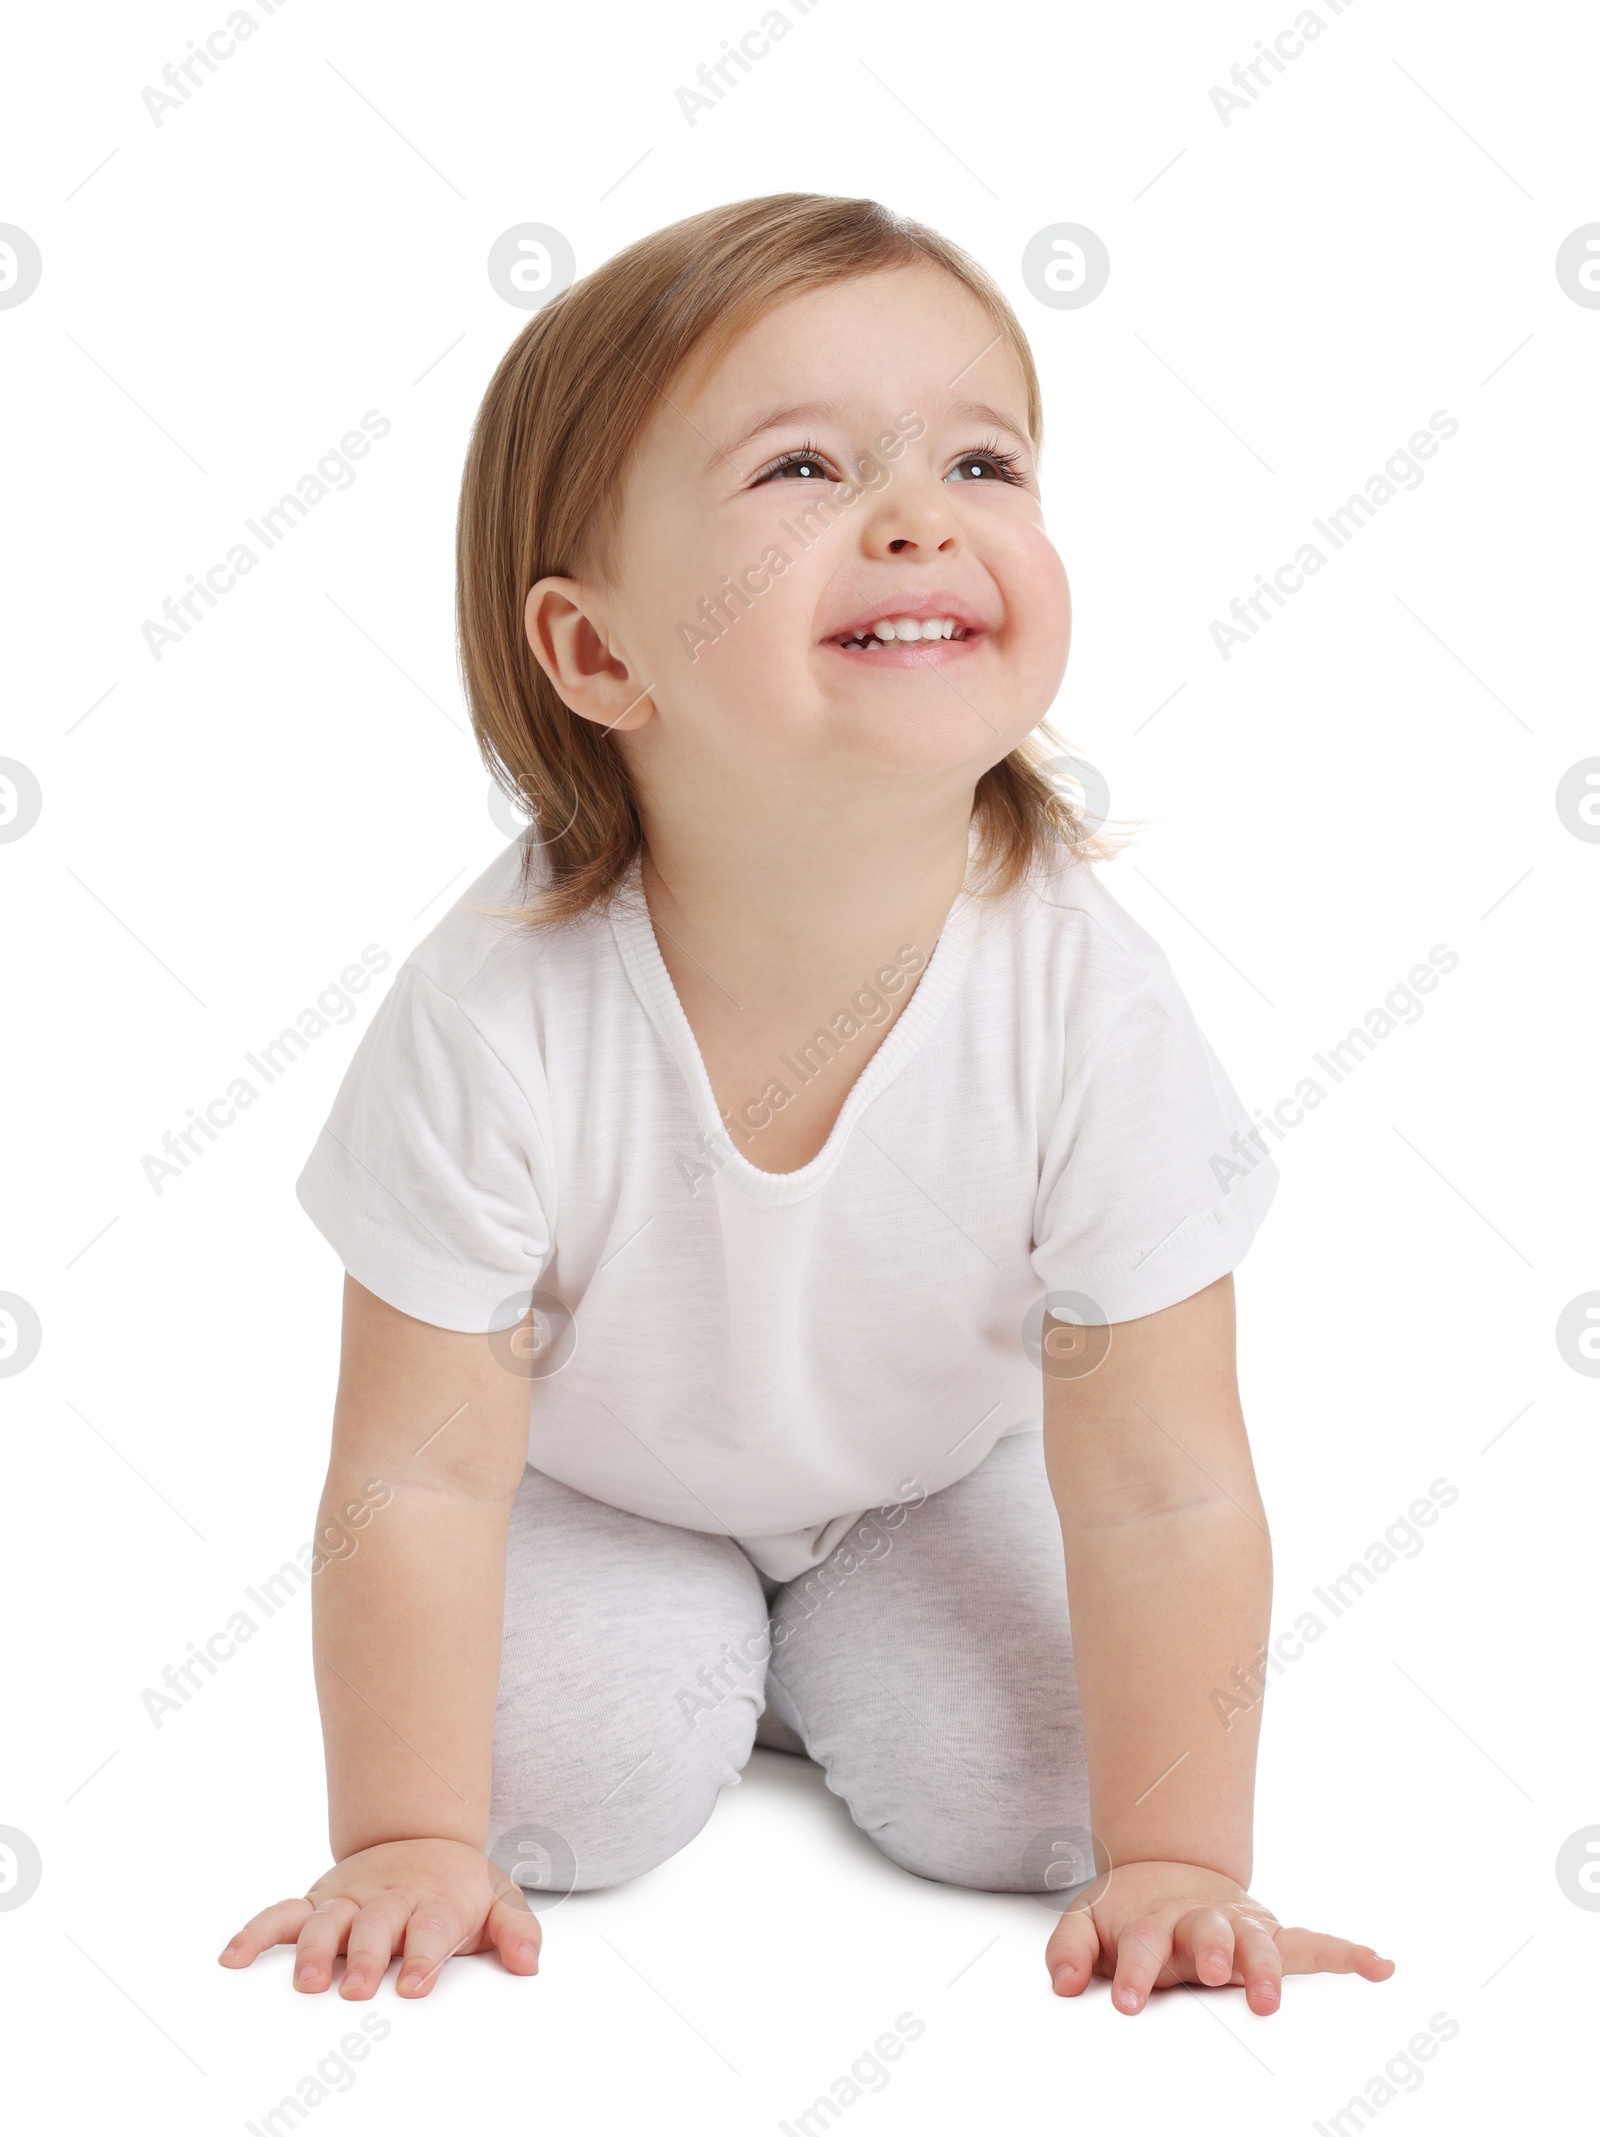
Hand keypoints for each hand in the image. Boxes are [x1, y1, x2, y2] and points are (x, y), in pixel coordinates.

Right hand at [219, 1838, 540, 1998]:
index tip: (414, 1984)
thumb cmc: (459, 1890)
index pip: (431, 1929)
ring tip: (307, 1983)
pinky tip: (232, 1958)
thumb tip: (529, 1963)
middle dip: (366, 1957)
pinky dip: (255, 1933)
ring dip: (315, 1950)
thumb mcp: (499, 1900)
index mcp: (435, 1902)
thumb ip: (517, 1931)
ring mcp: (350, 1901)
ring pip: (327, 1922)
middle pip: (377, 1927)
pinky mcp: (318, 1902)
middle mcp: (389, 1900)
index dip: (423, 1956)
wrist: (424, 1842)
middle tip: (356, 1990)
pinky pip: (281, 1915)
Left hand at [1044, 1859, 1393, 2015]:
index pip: (1145, 1944)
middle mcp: (1202, 1921)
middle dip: (1212, 1952)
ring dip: (1266, 1965)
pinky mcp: (1270, 1934)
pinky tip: (1378, 1966)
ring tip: (1271, 1996)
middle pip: (1208, 1933)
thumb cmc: (1130, 1912)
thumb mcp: (1088, 1920)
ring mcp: (1240, 1926)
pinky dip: (1347, 1953)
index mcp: (1156, 1922)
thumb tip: (1062, 1984)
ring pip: (1260, 1941)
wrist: (1167, 1871)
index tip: (1126, 2001)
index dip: (1136, 1972)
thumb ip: (1071, 1947)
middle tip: (1211, 1972)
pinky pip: (1314, 1943)